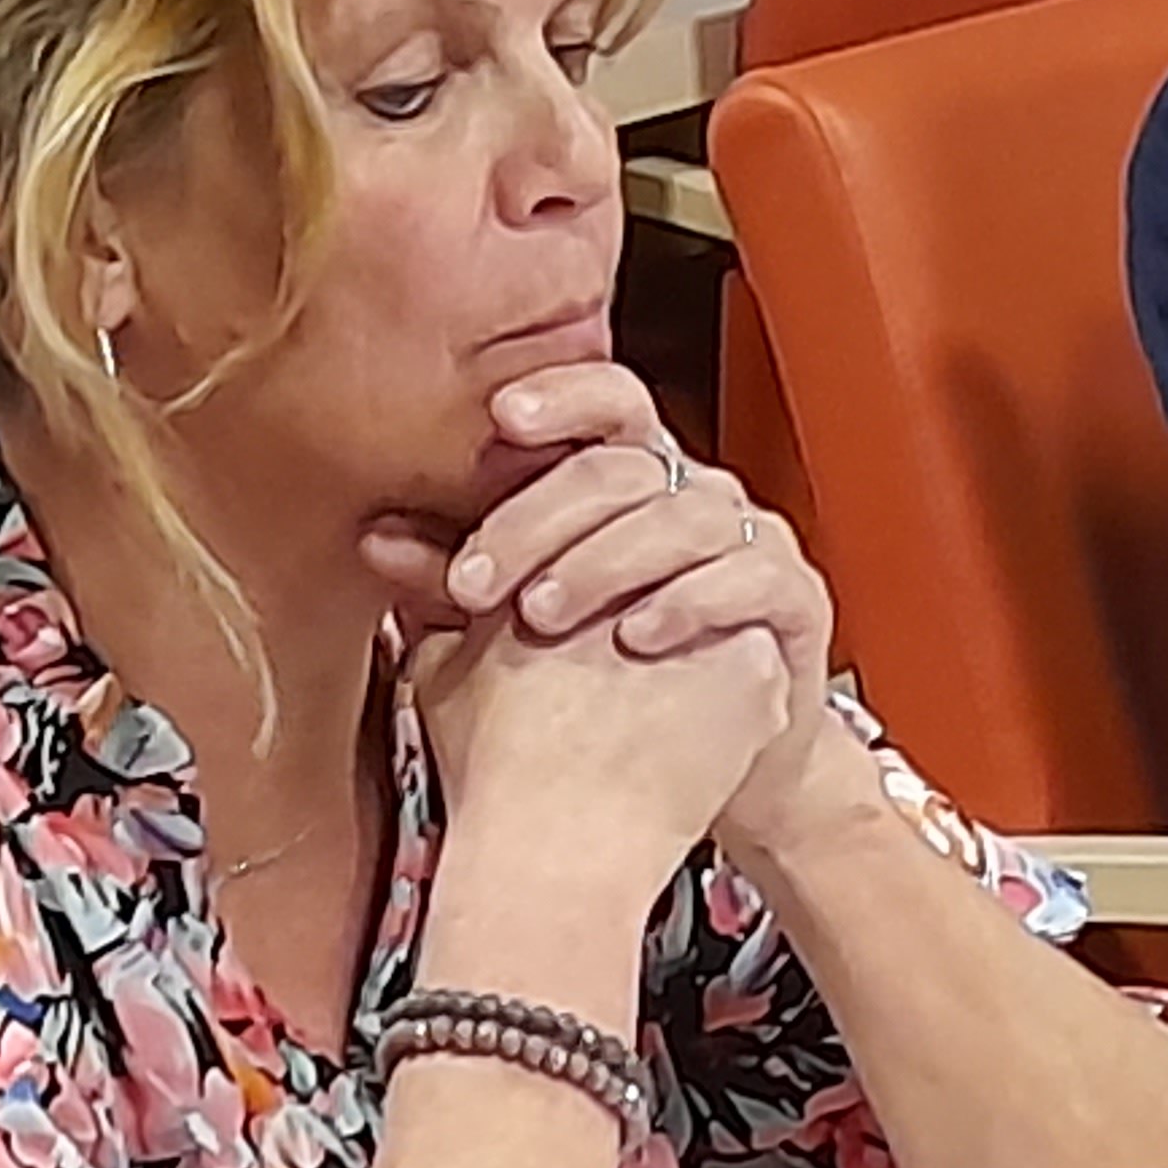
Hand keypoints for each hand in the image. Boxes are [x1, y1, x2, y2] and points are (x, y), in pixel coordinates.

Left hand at [365, 362, 847, 852]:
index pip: (609, 401)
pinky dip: (690, 601)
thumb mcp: (524, 631)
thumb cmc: (620, 686)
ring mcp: (754, 541)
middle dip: (542, 517)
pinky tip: (636, 636)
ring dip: (606, 562)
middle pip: (627, 466)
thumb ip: (458, 582)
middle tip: (477, 582)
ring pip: (686, 516)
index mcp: (639, 481)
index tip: (502, 419)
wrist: (725, 770)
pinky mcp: (796, 600)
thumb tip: (371, 538)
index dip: (563, 396)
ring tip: (544, 615)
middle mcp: (700, 495)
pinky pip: (750, 577)